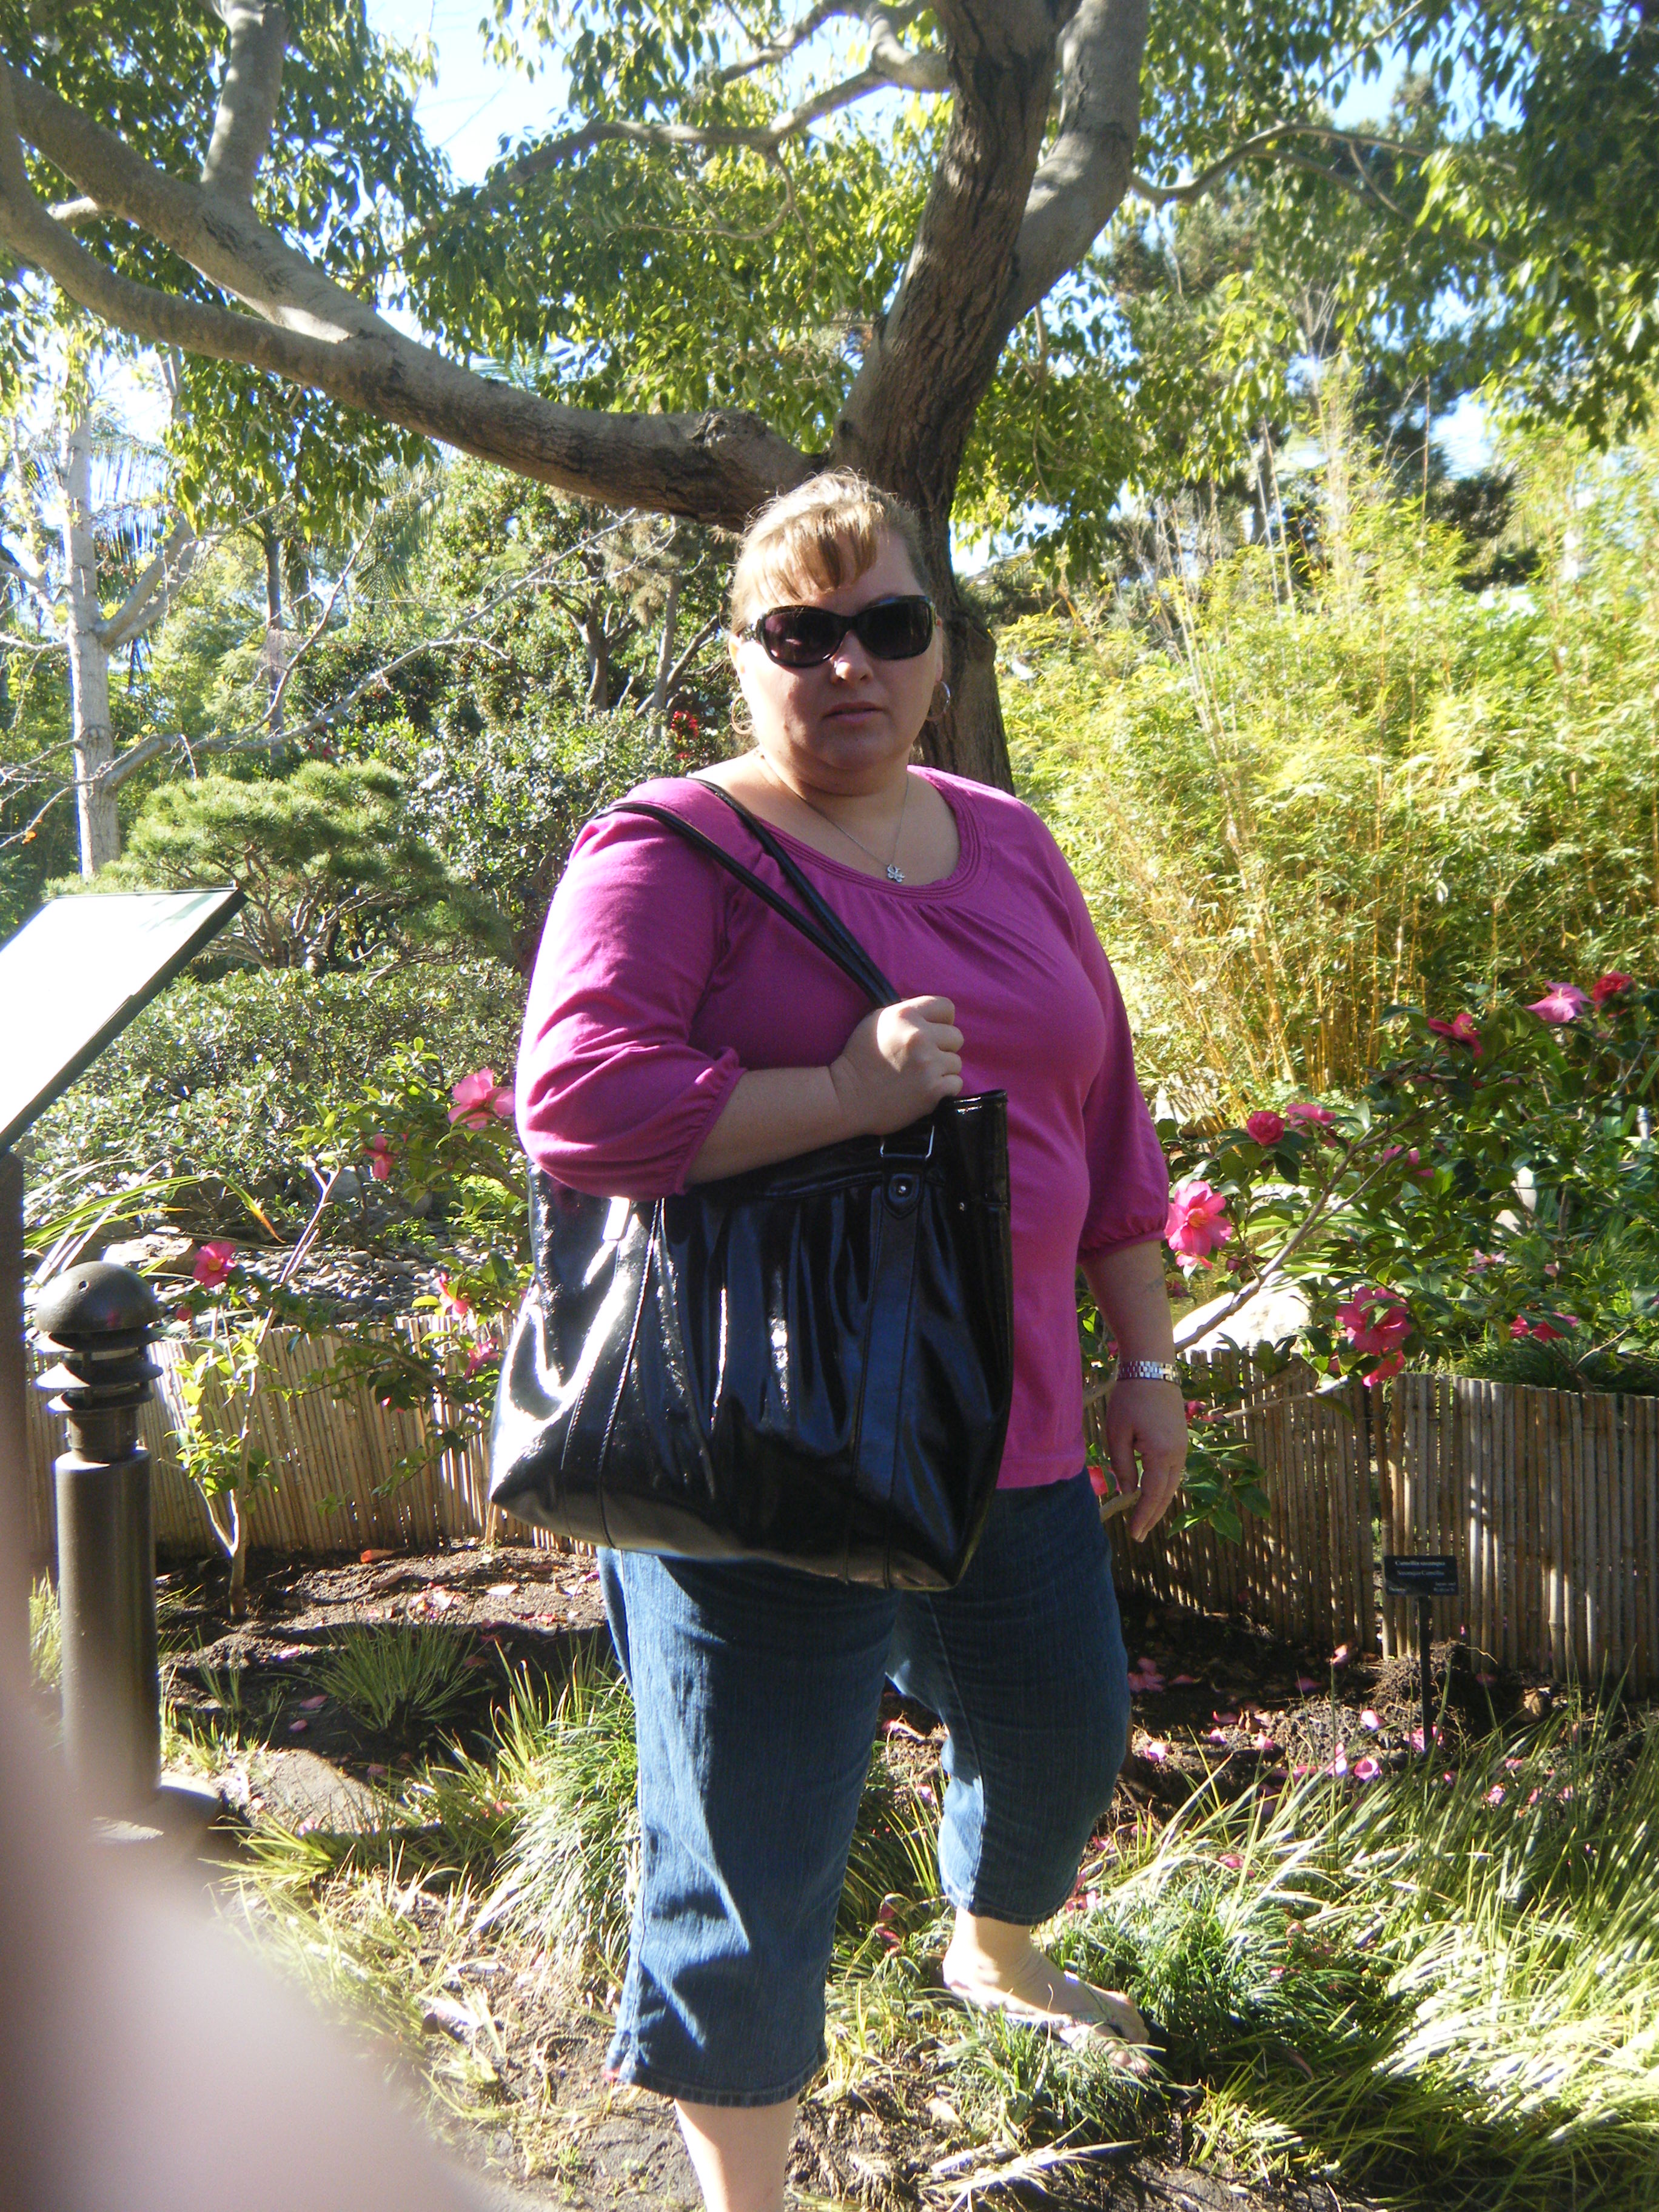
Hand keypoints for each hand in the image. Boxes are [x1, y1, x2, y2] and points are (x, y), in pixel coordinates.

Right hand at [828, 996, 963, 1134]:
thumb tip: (929, 1013)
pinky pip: (956, 1083)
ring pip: (956, 1062)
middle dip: (943, 1047)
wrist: (848, 1098)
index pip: (947, 1007)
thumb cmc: (860, 1059)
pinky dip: (944, 1088)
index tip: (934, 1032)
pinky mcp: (934, 1090)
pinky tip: (924, 1089)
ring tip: (920, 1076)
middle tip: (923, 1059)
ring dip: (943, 1070)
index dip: (943, 1021)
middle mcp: (920, 1036)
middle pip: (956, 1036)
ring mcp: (928, 1064)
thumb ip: (905, 1011)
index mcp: (906, 1015)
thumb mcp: (876, 1021)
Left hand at [1104, 1379, 1187, 1541]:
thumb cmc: (1130, 1399)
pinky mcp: (1181, 1440)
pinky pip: (1174, 1471)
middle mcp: (1178, 1454)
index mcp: (1161, 1453)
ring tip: (1145, 1519)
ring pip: (1173, 1484)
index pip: (1152, 1494)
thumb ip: (1123, 1465)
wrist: (1152, 1369)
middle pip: (1166, 1494)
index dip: (1143, 1516)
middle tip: (1139, 1534)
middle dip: (1152, 1516)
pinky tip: (1153, 1493)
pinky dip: (1164, 1487)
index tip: (1134, 1534)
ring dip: (1160, 1503)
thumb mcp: (1118, 1433)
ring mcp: (1183, 1447)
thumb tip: (1129, 1493)